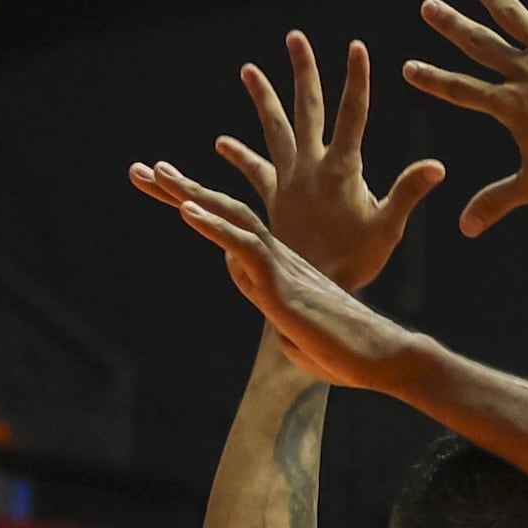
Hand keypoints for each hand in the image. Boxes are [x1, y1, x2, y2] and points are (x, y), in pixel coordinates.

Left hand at [127, 163, 419, 389]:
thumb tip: (280, 336)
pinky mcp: (282, 282)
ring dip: (190, 192)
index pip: (232, 231)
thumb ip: (286, 333)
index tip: (168, 196)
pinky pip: (244, 245)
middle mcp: (279, 257)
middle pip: (226, 211)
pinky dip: (214, 226)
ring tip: (157, 170)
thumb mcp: (302, 345)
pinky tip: (186, 209)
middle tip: (145, 169)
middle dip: (182, 188)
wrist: (383, 358)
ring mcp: (281, 266)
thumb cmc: (349, 355)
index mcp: (281, 269)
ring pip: (232, 216)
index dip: (199, 210)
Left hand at [186, 31, 443, 291]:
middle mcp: (311, 167)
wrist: (312, 287)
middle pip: (307, 109)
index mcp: (341, 169)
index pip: (352, 113)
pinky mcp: (274, 198)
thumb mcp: (389, 226)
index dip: (357, 79)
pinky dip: (239, 155)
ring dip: (262, 98)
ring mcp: (289, 180)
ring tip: (248, 69)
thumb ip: (409, 191)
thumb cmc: (356, 261)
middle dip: (304, 71)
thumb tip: (438, 165)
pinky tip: (223, 142)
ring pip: (274, 129)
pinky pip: (254, 170)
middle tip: (296, 38)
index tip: (356, 46)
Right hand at [405, 0, 527, 233]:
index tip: (408, 67)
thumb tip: (465, 229)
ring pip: (514, 14)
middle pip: (479, 44)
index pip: (461, 90)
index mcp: (510, 105)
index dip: (434, 80)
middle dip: (451, 25)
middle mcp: (525, 72)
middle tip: (428, 6)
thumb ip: (497, 201)